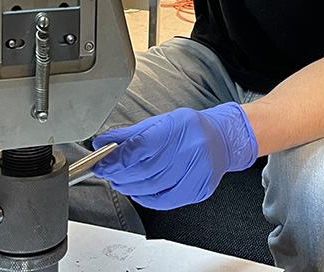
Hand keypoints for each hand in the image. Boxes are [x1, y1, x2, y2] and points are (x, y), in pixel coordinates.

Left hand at [92, 102, 257, 208]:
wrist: (222, 139)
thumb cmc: (190, 128)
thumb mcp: (161, 121)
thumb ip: (131, 134)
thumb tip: (103, 142)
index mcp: (179, 127)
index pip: (142, 146)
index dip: (118, 158)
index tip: (102, 162)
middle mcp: (191, 149)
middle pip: (146, 169)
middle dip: (121, 173)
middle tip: (108, 171)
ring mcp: (197, 172)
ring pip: (153, 187)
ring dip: (130, 186)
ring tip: (120, 179)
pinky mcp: (198, 190)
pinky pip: (165, 200)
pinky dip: (145, 198)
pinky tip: (137, 190)